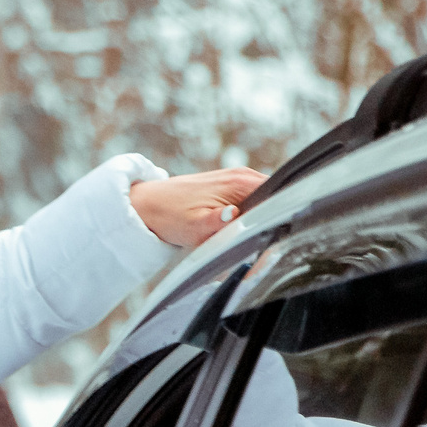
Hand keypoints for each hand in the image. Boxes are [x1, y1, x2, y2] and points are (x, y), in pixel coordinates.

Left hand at [128, 168, 267, 248]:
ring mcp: (236, 180)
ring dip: (259, 222)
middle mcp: (242, 176)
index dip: (281, 220)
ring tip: (248, 243)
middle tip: (261, 250)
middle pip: (275, 201)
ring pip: (263, 204)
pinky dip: (248, 219)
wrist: (145, 205)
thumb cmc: (168, 216)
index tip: (274, 241)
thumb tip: (235, 214)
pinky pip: (250, 203)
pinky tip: (238, 233)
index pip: (280, 196)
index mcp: (241, 182)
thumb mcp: (194, 227)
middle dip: (272, 224)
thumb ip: (218, 222)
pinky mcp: (228, 188)